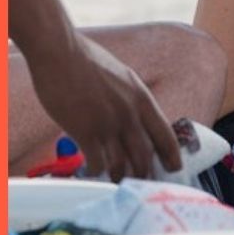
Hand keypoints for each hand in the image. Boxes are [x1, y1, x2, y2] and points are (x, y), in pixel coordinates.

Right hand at [28, 32, 182, 180]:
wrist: (59, 51)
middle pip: (145, 156)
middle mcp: (129, 113)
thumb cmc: (84, 60)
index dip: (172, 155)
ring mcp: (108, 124)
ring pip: (122, 165)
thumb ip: (129, 98)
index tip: (174, 168)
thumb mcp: (120, 76)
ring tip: (117, 180)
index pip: (165, 134)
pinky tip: (93, 170)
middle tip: (143, 183)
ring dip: (120, 176)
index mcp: (141, 97)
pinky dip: (96, 171)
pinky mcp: (85, 132)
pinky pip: (97, 163)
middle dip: (145, 174)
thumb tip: (132, 118)